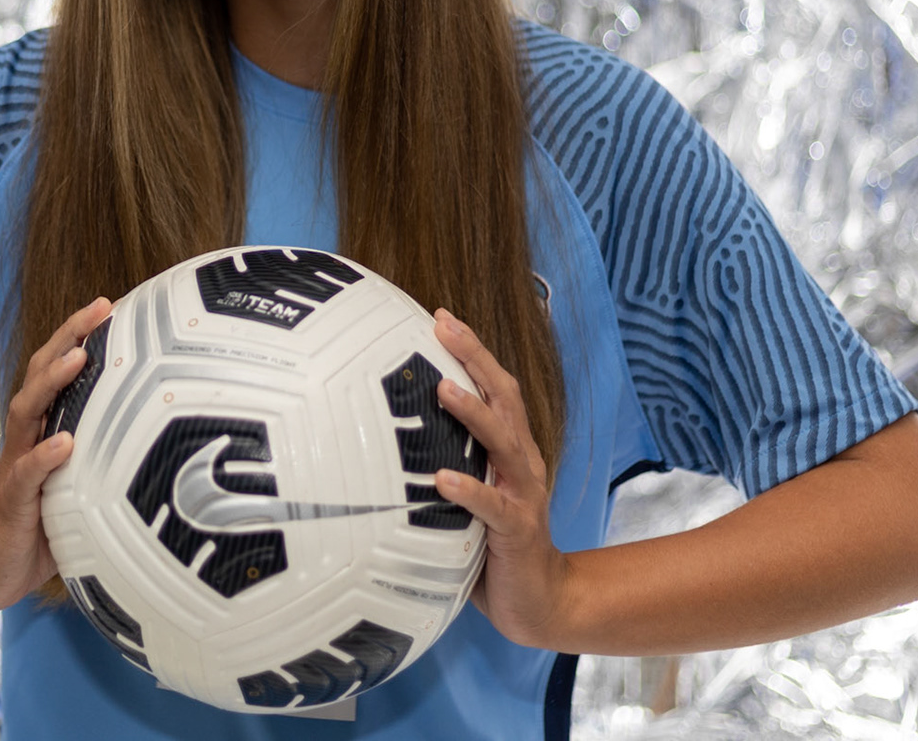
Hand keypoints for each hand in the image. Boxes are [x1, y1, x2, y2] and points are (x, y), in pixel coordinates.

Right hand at [0, 297, 111, 610]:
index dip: (79, 334)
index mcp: (44, 426)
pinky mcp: (13, 500)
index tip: (109, 303)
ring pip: (29, 411)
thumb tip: (169, 435)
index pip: (58, 368)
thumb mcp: (81, 479)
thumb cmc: (44, 519)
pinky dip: (44, 456)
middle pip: (41, 374)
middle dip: (68, 337)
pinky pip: (26, 474)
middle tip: (99, 308)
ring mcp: (17, 464)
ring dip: (53, 383)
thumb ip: (107, 453)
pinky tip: (64, 442)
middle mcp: (28, 436)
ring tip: (78, 359)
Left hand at [431, 308, 574, 647]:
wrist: (541, 601)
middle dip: (476, 358)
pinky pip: (493, 506)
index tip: (441, 317)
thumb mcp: (468, 497)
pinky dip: (469, 489)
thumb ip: (441, 465)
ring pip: (503, 442)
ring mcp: (523, 495)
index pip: (496, 389)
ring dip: (473, 413)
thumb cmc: (493, 545)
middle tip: (444, 325)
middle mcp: (521, 463)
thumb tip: (376, 441)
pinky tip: (443, 479)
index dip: (473, 351)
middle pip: (504, 398)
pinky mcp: (518, 530)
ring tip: (443, 388)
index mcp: (510, 450)